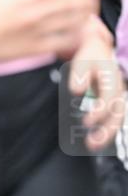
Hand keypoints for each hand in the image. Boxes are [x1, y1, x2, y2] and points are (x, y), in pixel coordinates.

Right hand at [0, 0, 96, 61]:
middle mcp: (36, 11)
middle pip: (74, 2)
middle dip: (87, 0)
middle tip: (88, 0)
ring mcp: (37, 30)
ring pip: (74, 21)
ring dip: (84, 17)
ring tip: (84, 15)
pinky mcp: (36, 47)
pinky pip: (64, 41)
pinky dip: (74, 36)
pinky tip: (75, 32)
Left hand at [69, 17, 124, 150]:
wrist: (97, 49)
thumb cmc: (88, 56)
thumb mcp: (82, 60)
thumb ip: (79, 75)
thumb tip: (77, 91)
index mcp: (112, 79)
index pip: (110, 98)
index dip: (100, 111)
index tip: (86, 121)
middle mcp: (119, 89)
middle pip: (118, 112)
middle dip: (107, 129)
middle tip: (92, 143)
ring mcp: (118, 96)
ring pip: (117, 118)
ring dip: (107, 133)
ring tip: (92, 146)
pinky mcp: (113, 102)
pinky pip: (112, 118)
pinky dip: (105, 130)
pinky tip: (94, 141)